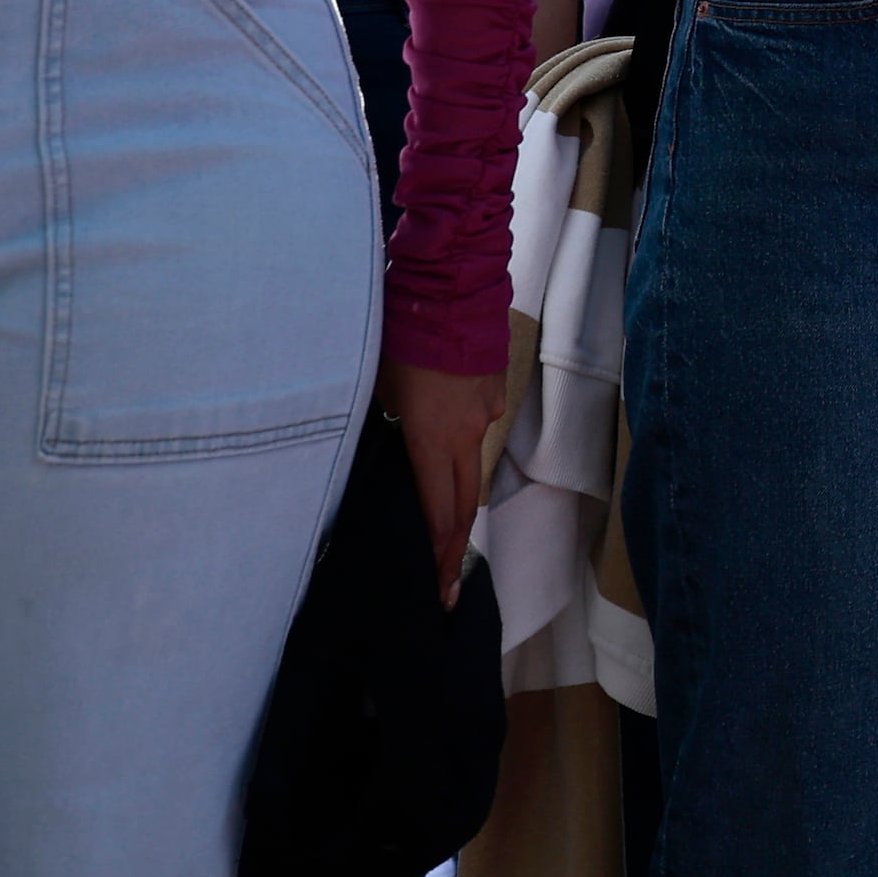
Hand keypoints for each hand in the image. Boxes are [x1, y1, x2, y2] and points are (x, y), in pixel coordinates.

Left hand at [382, 361, 509, 602]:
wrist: (450, 288)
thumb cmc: (404, 340)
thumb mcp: (381, 389)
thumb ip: (392, 424)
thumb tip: (400, 435)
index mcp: (431, 441)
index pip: (437, 511)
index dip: (438, 553)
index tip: (439, 587)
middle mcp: (466, 435)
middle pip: (464, 503)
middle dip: (454, 546)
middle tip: (448, 583)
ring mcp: (487, 411)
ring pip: (469, 457)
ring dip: (454, 480)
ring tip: (436, 484)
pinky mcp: (496, 388)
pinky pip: (478, 418)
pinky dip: (462, 427)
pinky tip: (445, 404)